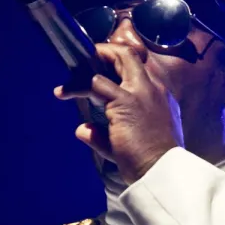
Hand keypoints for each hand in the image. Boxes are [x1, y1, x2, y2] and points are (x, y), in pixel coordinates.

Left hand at [54, 44, 182, 182]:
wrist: (161, 173)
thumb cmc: (148, 163)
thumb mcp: (126, 144)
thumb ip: (104, 134)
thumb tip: (82, 129)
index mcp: (159, 97)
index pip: (138, 69)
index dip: (116, 65)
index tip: (98, 71)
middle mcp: (153, 89)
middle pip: (129, 55)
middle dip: (105, 52)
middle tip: (83, 61)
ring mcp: (140, 93)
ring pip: (116, 60)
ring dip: (87, 70)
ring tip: (66, 86)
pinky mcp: (125, 102)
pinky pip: (97, 84)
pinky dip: (78, 86)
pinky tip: (64, 93)